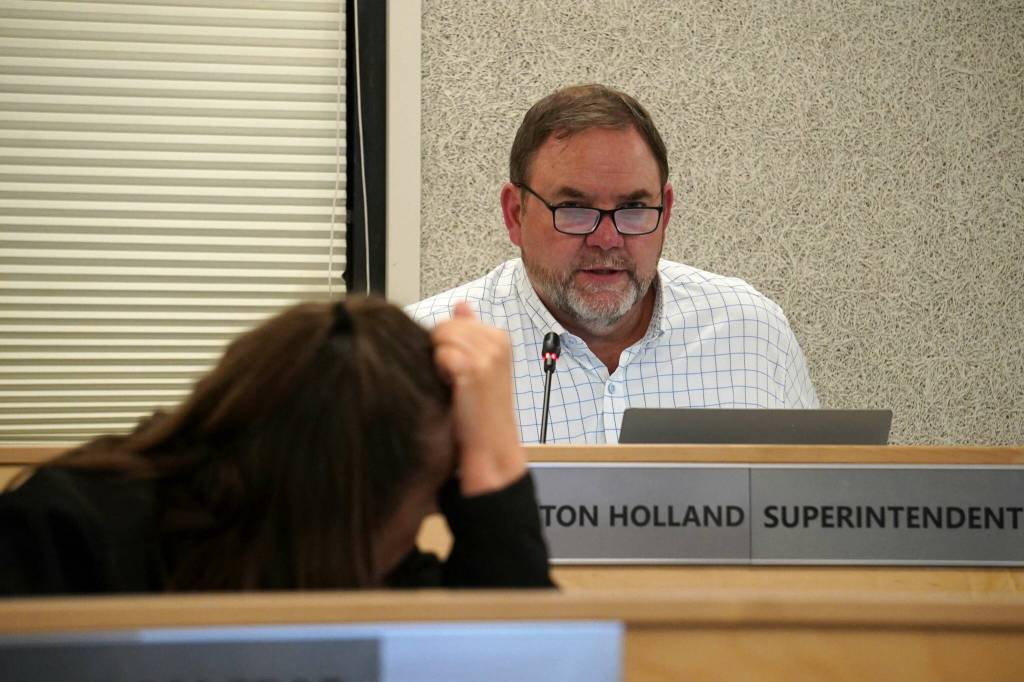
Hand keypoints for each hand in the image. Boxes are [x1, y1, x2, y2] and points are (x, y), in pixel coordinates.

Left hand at [432, 302, 525, 495]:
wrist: (490, 446)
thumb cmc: (480, 411)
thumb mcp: (480, 364)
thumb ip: (470, 331)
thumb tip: (461, 305)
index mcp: (501, 336)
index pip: (455, 321)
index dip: (447, 345)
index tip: (461, 370)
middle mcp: (498, 341)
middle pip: (445, 326)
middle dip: (441, 350)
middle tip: (456, 380)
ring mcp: (488, 353)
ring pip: (440, 337)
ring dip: (439, 361)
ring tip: (455, 385)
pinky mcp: (474, 367)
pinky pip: (441, 354)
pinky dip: (440, 371)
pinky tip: (453, 389)